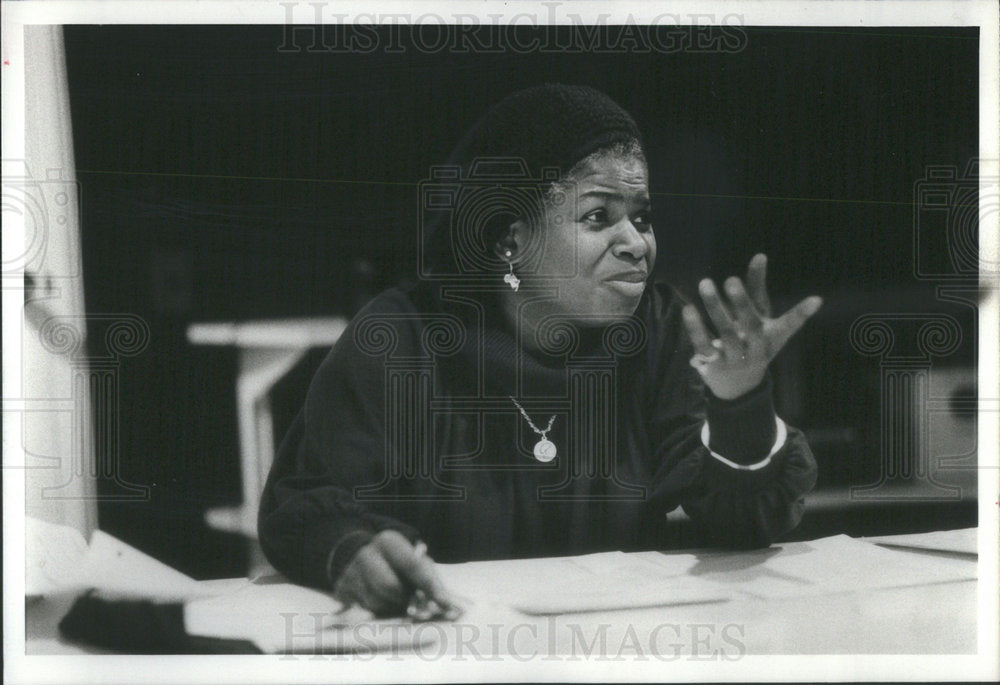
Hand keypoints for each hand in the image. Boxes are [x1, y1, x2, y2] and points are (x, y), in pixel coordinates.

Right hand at [333, 530, 455, 616]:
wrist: (357, 554)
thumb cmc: (394, 561)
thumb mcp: (412, 559)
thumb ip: (428, 577)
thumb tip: (446, 604)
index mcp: (389, 541)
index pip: (412, 565)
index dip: (430, 586)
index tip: (444, 603)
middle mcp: (366, 553)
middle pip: (390, 586)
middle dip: (405, 599)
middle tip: (413, 603)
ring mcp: (351, 571)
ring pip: (376, 601)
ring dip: (391, 606)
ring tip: (395, 598)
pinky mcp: (341, 588)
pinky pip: (364, 609)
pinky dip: (377, 609)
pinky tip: (381, 599)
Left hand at [682, 254, 822, 400]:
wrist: (736, 387)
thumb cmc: (750, 340)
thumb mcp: (758, 317)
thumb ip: (756, 287)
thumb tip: (760, 255)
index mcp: (772, 337)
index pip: (790, 325)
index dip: (802, 313)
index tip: (816, 299)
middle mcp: (757, 349)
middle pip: (752, 326)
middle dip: (742, 303)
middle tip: (731, 279)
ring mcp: (735, 359)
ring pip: (725, 334)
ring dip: (715, 307)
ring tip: (705, 283)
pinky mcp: (714, 364)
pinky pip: (704, 345)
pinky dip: (695, 328)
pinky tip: (689, 310)